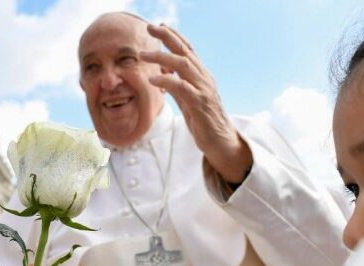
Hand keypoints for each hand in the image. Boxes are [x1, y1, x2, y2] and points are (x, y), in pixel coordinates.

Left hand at [141, 23, 251, 182]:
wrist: (221, 141)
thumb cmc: (204, 121)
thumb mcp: (188, 100)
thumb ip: (177, 85)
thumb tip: (162, 74)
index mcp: (201, 75)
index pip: (188, 50)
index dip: (174, 36)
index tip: (159, 26)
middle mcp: (204, 78)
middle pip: (185, 51)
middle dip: (167, 37)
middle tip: (149, 27)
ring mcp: (203, 89)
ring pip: (182, 65)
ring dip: (161, 57)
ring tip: (143, 54)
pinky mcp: (200, 103)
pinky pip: (181, 87)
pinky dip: (166, 80)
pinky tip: (152, 78)